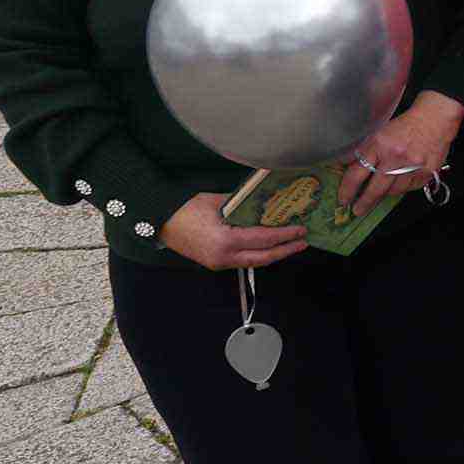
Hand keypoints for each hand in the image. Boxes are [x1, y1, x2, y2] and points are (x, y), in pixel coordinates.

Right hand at [159, 191, 309, 272]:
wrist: (160, 221)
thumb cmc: (185, 209)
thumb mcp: (218, 201)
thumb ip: (243, 204)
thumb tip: (265, 200)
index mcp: (225, 241)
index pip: (264, 239)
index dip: (285, 235)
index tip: (300, 230)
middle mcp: (223, 257)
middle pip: (263, 258)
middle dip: (286, 250)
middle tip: (303, 242)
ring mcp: (218, 263)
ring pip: (254, 262)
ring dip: (273, 254)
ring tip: (290, 245)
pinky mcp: (214, 264)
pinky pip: (242, 261)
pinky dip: (258, 254)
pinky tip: (268, 246)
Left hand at [333, 93, 458, 214]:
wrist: (434, 119)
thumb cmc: (406, 125)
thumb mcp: (379, 133)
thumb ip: (365, 151)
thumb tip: (347, 168)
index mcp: (380, 144)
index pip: (357, 173)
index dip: (348, 189)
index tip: (343, 199)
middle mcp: (396, 157)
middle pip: (375, 189)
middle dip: (364, 202)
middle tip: (357, 210)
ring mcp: (413, 167)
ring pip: (393, 191)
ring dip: (385, 193)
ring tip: (382, 191)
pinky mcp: (427, 173)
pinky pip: (409, 188)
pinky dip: (403, 187)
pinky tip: (402, 180)